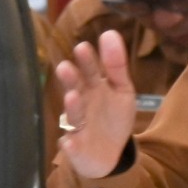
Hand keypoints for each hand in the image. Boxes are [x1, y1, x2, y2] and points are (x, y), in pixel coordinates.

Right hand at [54, 29, 139, 180]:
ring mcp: (77, 126)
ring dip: (72, 107)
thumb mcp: (122, 90)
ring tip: (72, 97)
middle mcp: (81, 103)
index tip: (83, 47)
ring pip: (73, 116)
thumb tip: (110, 32)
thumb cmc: (112, 117)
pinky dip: (70, 145)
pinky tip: (69, 142)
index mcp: (92, 87)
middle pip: (76, 89)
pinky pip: (71, 146)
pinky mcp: (76, 148)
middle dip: (71, 80)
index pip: (89, 70)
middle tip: (65, 67)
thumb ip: (117, 66)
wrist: (109, 155)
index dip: (87, 60)